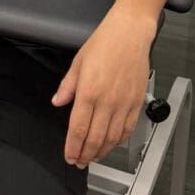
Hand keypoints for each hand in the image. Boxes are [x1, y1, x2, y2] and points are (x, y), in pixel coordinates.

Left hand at [52, 10, 155, 168]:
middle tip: (79, 161)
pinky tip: (112, 143)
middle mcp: (107, 101)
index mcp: (88, 92)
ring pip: (112, 138)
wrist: (130, 33)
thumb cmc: (104, 43)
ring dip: (101, 151)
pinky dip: (119, 141)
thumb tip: (57, 102)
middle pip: (94, 138)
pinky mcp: (137, 102)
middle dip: (85, 155)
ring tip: (93, 156)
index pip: (78, 129)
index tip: (69, 156)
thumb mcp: (78, 62)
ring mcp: (124, 103)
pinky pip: (128, 129)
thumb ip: (67, 86)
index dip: (72, 148)